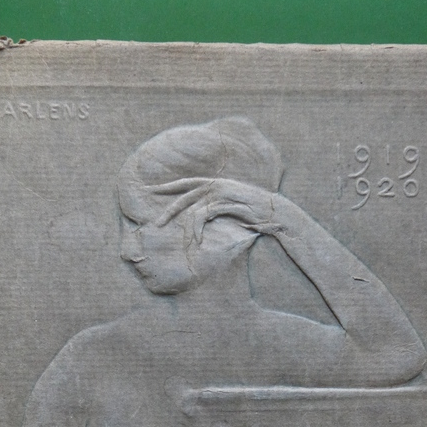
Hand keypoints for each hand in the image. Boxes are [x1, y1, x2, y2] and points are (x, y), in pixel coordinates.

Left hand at [149, 176, 289, 241]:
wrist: (275, 214)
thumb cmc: (254, 214)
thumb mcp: (230, 208)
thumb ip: (214, 207)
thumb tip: (201, 215)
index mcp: (215, 183)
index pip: (186, 183)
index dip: (168, 187)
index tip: (151, 191)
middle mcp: (216, 184)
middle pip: (185, 195)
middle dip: (169, 209)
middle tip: (156, 224)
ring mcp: (221, 192)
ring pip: (193, 208)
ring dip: (186, 228)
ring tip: (184, 243)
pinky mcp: (226, 202)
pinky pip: (204, 215)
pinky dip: (198, 229)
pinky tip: (197, 242)